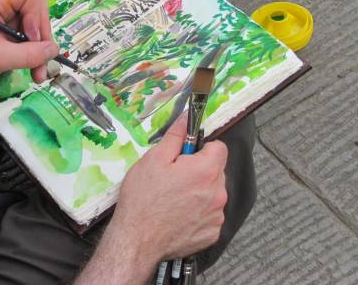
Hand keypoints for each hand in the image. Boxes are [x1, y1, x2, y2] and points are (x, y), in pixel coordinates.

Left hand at [0, 0, 58, 93]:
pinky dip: (31, 55)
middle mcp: (0, 8)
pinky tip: (32, 71)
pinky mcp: (2, 37)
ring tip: (38, 73)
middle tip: (43, 61)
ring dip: (39, 51)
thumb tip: (53, 50)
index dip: (38, 15)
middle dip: (41, 38)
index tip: (34, 39)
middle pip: (35, 13)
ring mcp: (2, 23)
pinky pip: (25, 41)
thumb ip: (28, 54)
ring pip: (32, 30)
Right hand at [111, 114, 228, 261]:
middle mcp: (218, 193)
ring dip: (200, 192)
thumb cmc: (143, 197)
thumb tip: (186, 118)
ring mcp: (217, 216)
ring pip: (213, 193)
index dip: (202, 148)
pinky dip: (198, 213)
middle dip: (199, 170)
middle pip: (216, 171)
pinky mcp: (212, 234)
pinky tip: (178, 215)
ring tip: (174, 198)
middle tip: (173, 177)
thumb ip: (175, 136)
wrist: (138, 238)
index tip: (186, 155)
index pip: (220, 148)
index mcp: (205, 171)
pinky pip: (210, 215)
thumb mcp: (154, 159)